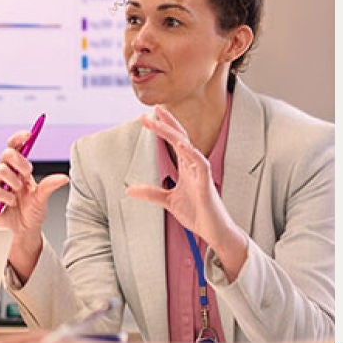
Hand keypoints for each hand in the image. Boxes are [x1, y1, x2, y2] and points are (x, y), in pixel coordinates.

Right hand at [0, 128, 68, 277]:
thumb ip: (49, 186)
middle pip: (6, 154)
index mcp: (17, 171)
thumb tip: (63, 178)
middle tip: (27, 174)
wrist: (23, 234)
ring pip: (1, 171)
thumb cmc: (30, 215)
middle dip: (20, 162)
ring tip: (19, 195)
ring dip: (15, 183)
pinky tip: (10, 204)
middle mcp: (4, 176)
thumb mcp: (42, 198)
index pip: (14, 147)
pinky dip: (6, 197)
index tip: (29, 134)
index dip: (19, 138)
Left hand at [125, 106, 248, 277]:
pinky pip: (200, 165)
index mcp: (185, 167)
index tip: (148, 115)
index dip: (163, 127)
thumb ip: (151, 193)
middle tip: (151, 111)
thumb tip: (129, 190)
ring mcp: (201, 174)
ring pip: (188, 147)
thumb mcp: (168, 201)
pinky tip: (181, 144)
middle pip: (180, 138)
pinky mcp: (206, 185)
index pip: (174, 141)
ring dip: (174, 133)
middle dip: (166, 124)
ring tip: (160, 121)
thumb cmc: (197, 213)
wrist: (214, 231)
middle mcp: (193, 166)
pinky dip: (191, 153)